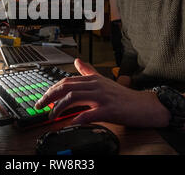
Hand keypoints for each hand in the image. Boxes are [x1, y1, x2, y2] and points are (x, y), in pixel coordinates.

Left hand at [35, 59, 169, 126]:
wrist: (145, 106)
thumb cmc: (124, 96)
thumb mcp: (104, 81)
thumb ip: (89, 71)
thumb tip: (77, 61)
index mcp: (93, 79)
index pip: (66, 81)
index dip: (51, 90)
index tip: (42, 98)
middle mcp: (95, 85)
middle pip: (66, 87)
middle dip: (49, 97)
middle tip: (39, 106)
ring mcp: (102, 97)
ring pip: (73, 99)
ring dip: (59, 108)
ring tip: (51, 117)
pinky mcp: (109, 109)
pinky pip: (89, 113)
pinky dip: (77, 118)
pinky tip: (71, 123)